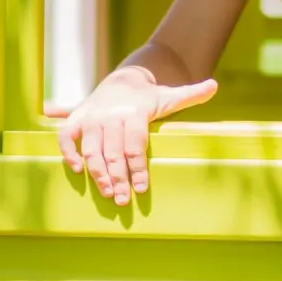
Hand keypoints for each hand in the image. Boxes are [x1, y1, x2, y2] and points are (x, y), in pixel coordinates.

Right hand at [57, 70, 217, 203]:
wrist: (123, 80)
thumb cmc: (149, 98)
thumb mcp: (170, 95)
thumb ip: (191, 94)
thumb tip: (214, 85)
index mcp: (134, 112)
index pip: (135, 144)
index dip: (138, 167)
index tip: (141, 189)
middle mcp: (111, 115)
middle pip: (114, 151)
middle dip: (118, 177)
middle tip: (122, 200)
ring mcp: (93, 117)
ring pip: (92, 148)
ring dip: (97, 172)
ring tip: (107, 192)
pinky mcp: (77, 118)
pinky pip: (67, 136)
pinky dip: (69, 152)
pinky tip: (77, 170)